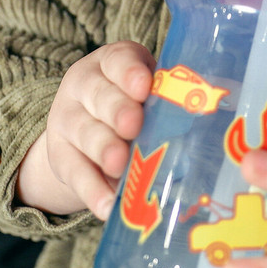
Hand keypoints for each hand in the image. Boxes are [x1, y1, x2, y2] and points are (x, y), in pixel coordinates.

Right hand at [15, 40, 154, 217]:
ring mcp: (66, 119)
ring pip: (84, 131)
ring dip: (103, 147)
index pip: (118, 61)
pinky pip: (75, 174)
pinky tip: (108, 205)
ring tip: (119, 164)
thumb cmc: (132, 109)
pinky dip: (93, 191)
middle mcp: (84, 86)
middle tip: (133, 125)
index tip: (144, 87)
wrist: (84, 137)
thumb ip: (168, 106)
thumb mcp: (147, 98)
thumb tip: (207, 131)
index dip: (130, 73)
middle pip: (99, 95)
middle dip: (117, 109)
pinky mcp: (59, 155)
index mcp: (111, 64)